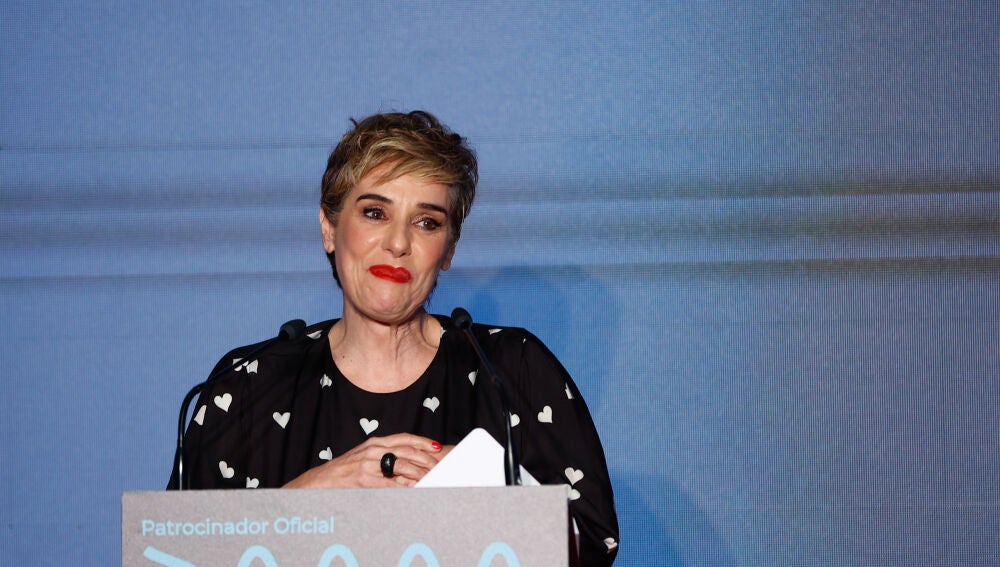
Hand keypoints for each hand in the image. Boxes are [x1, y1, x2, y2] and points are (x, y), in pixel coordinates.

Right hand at [282, 433, 443, 487]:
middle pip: (407, 450)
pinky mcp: (365, 478)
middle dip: (426, 457)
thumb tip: (407, 467)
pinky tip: (413, 488)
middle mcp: (373, 449)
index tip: (436, 446)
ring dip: (419, 471)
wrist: (321, 481)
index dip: (422, 441)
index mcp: (375, 442)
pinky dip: (404, 486)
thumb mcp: (365, 457)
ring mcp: (369, 463)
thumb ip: (385, 458)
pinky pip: (390, 483)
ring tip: (431, 476)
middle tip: (439, 464)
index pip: (404, 438)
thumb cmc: (344, 471)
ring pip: (402, 465)